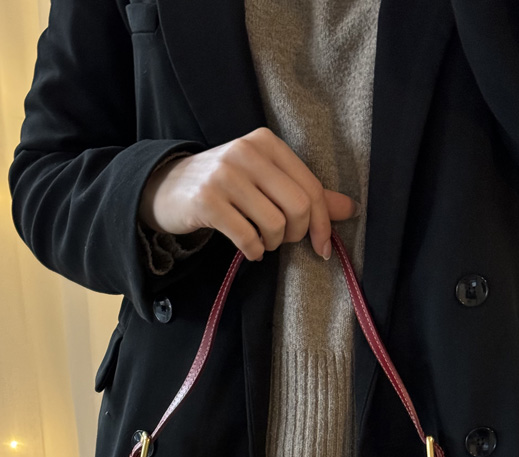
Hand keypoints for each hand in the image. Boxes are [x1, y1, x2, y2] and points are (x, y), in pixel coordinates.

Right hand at [138, 127, 360, 261]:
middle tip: (283, 241)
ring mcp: (225, 175)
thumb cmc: (225, 187)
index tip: (322, 247)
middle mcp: (246, 152)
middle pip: (298, 208)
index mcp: (267, 143)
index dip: (323, 224)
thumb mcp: (266, 181)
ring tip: (260, 241)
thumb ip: (306, 193)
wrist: (168, 188)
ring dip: (272, 245)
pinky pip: (247, 238)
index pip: (312, 188)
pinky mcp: (207, 201)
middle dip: (297, 235)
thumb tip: (350, 209)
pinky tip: (247, 248)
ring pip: (275, 225)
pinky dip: (252, 251)